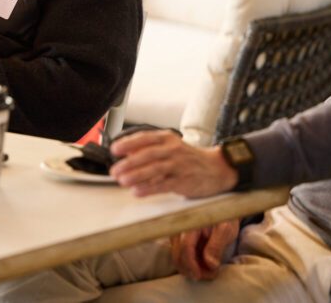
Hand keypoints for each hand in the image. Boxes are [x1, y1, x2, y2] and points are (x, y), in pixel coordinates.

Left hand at [109, 130, 237, 197]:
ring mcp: (180, 165)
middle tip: (114, 170)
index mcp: (168, 138)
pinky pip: (164, 184)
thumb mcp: (170, 147)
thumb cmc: (188, 158)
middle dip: (129, 163)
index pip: (145, 138)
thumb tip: (126, 153)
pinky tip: (137, 192)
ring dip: (136, 175)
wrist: (217, 168)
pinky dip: (149, 188)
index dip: (128, 143)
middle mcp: (173, 149)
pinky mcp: (184, 181)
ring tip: (122, 181)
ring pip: (155, 169)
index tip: (114, 150)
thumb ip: (150, 149)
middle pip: (148, 154)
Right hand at [170, 220, 239, 279]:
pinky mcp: (177, 238)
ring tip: (208, 271)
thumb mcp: (225, 230)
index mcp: (192, 223)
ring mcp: (177, 233)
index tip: (200, 276)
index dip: (191, 265)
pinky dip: (188, 264)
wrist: (219, 208)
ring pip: (176, 257)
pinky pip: (178, 254)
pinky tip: (201, 265)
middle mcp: (180, 227)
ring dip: (189, 269)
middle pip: (177, 255)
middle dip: (191, 270)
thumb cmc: (223, 217)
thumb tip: (210, 264)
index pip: (186, 247)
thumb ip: (217, 246)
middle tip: (209, 276)